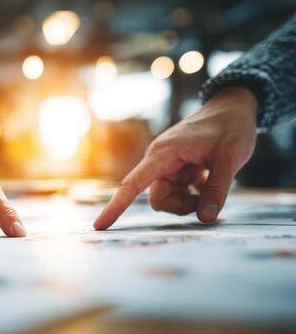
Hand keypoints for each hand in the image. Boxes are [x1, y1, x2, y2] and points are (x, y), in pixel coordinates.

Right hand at [94, 86, 257, 229]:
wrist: (233, 107)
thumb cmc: (230, 127)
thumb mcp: (230, 158)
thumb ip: (217, 190)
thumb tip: (206, 219)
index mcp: (163, 154)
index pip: (132, 184)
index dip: (116, 207)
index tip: (100, 226)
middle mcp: (159, 161)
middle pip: (159, 199)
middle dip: (183, 206)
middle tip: (209, 198)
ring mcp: (168, 166)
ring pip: (170, 198)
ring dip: (191, 200)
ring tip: (210, 181)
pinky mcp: (177, 169)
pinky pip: (179, 192)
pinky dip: (196, 193)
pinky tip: (208, 177)